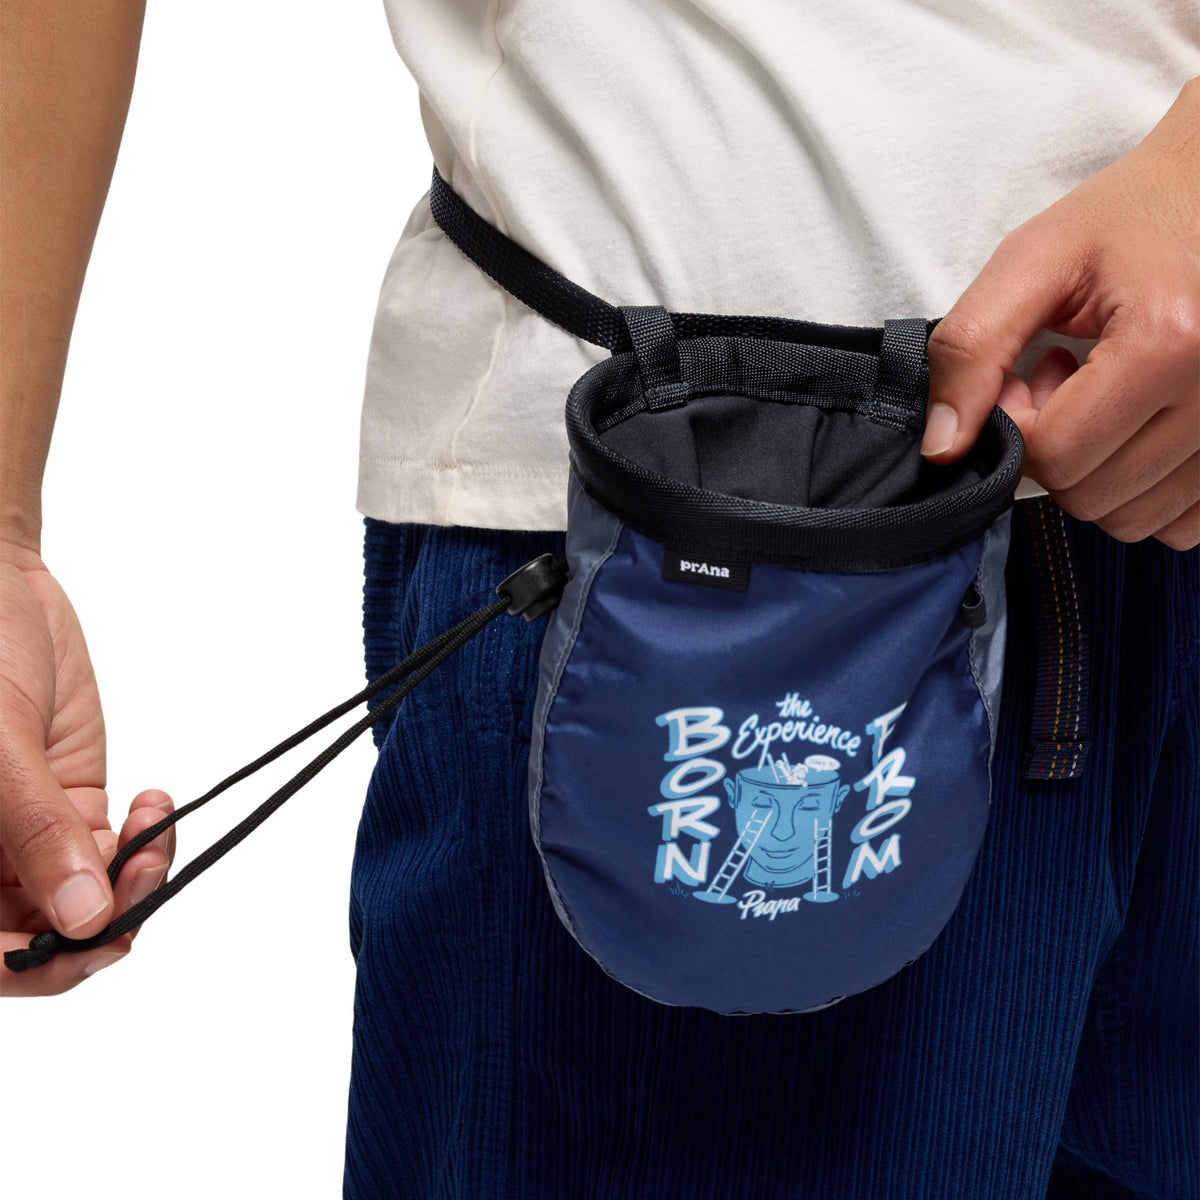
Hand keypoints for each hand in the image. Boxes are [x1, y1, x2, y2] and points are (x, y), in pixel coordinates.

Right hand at [0, 545, 173, 994]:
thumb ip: (34, 831)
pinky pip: (111, 850)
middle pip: (42, 934)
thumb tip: (80, 920)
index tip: (100, 938)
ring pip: (87, 897)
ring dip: (134, 875)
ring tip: (155, 827)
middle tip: (144, 868)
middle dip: (104, 916)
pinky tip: (155, 803)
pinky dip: (145, 840)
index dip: (39, 966)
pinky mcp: (66, 804)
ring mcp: (23, 837)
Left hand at [923, 79, 1198, 550]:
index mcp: (1172, 341)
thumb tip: (943, 448)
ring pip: (1135, 518)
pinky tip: (1139, 426)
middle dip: (1055, 452)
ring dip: (1098, 471)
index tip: (1024, 374)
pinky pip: (1186, 524)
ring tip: (1102, 394)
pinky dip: (1145, 491)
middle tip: (1062, 381)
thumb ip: (972, 348)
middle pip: (1094, 496)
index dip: (1018, 427)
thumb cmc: (1128, 216)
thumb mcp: (1034, 259)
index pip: (1058, 457)